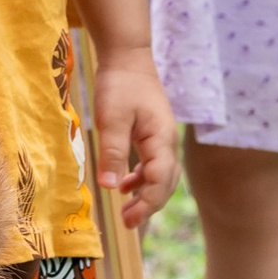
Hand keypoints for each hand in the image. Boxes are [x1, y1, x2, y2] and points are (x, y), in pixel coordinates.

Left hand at [94, 48, 178, 232]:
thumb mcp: (112, 118)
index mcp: (161, 139)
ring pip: (161, 176)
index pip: (160, 180)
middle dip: (149, 205)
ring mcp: (161, 137)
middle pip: (166, 183)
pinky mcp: (152, 134)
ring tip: (126, 211)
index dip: (147, 203)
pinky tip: (125, 186)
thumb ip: (113, 152)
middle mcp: (166, 141)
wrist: (128, 56)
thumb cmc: (120, 84)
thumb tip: (111, 187)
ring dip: (147, 194)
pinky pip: (153, 164)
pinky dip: (142, 179)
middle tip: (127, 222)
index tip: (128, 219)